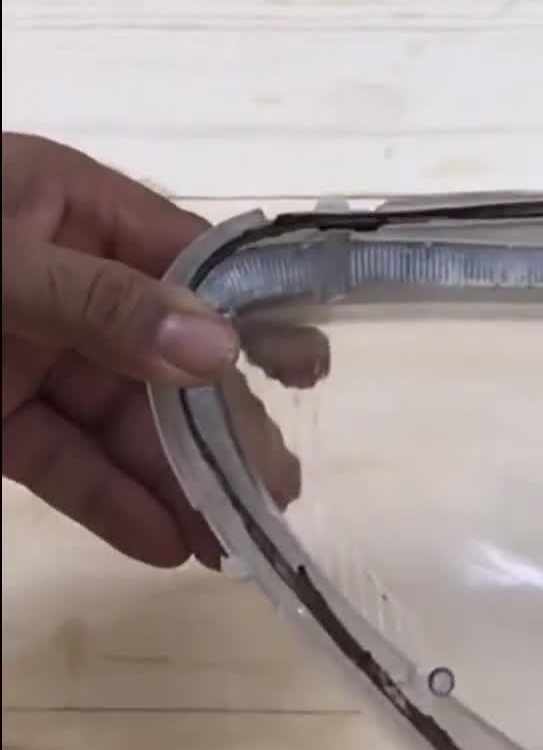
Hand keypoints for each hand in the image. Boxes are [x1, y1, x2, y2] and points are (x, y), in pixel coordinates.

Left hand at [0, 132, 299, 566]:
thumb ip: (102, 304)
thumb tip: (222, 350)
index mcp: (64, 204)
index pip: (185, 260)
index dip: (248, 317)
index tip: (308, 372)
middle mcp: (57, 277)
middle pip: (162, 356)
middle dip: (217, 429)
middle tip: (273, 498)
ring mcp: (20, 350)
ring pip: (117, 421)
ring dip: (173, 483)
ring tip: (229, 544)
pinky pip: (61, 461)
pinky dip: (108, 504)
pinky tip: (161, 545)